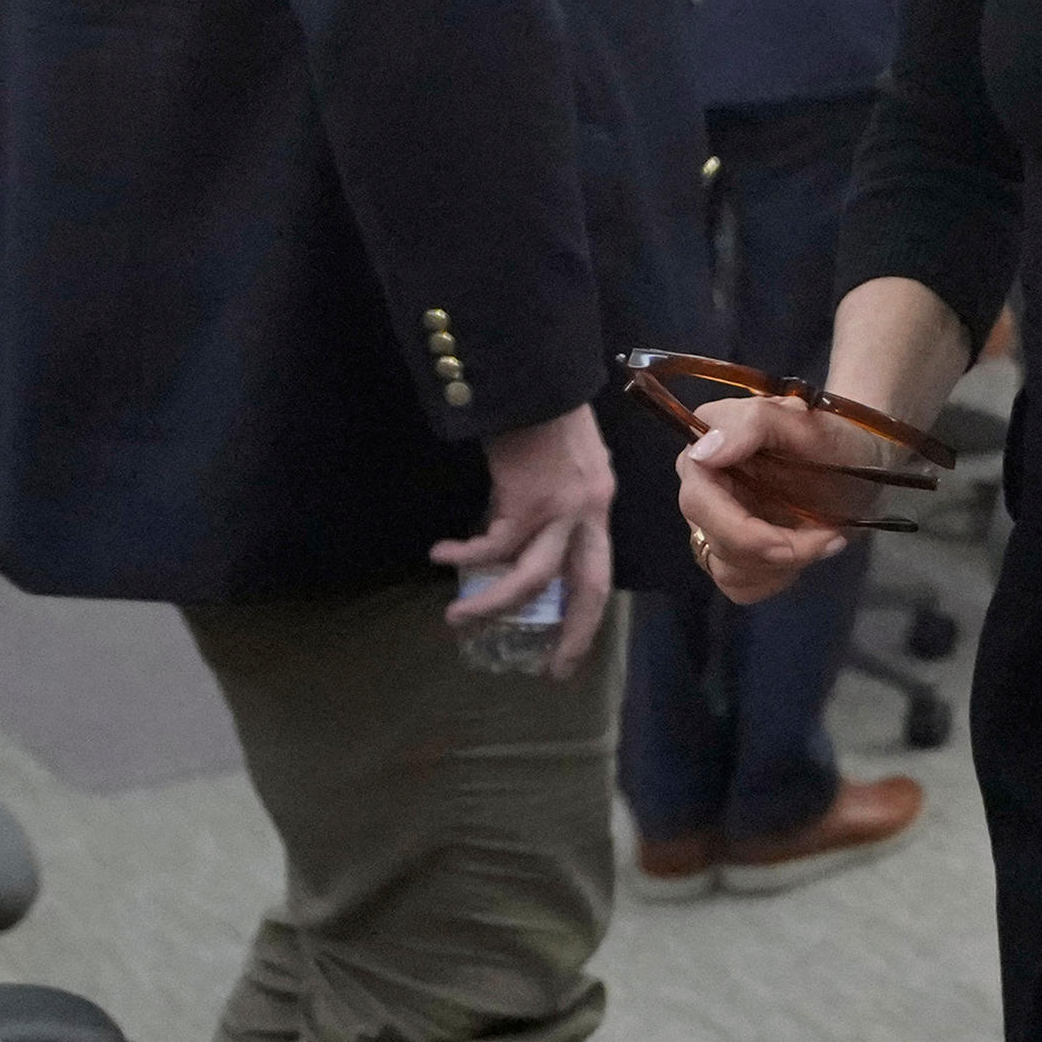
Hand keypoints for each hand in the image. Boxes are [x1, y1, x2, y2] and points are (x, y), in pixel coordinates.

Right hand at [433, 404, 617, 669]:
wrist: (531, 371)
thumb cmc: (541, 404)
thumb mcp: (563, 454)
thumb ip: (555, 493)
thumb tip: (523, 529)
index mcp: (599, 497)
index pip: (599, 567)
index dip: (586, 609)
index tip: (572, 645)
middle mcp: (591, 509)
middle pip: (588, 586)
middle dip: (573, 633)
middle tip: (552, 670)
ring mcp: (563, 507)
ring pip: (532, 578)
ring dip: (494, 604)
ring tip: (457, 619)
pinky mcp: (528, 500)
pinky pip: (494, 546)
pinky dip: (466, 554)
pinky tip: (442, 552)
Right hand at [674, 393, 895, 607]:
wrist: (861, 464)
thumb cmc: (836, 440)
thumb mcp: (810, 424)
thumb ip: (753, 423)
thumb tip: (703, 453)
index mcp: (708, 444)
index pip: (699, 499)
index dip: (742, 529)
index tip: (796, 539)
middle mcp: (702, 484)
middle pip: (715, 538)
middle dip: (775, 548)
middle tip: (827, 538)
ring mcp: (712, 520)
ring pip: (727, 567)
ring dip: (783, 564)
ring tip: (823, 537)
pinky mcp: (728, 551)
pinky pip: (739, 584)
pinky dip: (776, 577)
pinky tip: (803, 552)